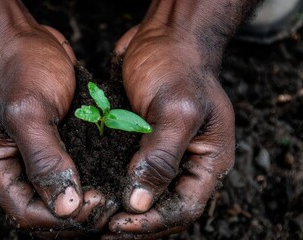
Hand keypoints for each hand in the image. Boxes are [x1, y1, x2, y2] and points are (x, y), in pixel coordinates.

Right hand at [0, 10, 116, 233]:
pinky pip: (68, 175)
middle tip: (111, 202)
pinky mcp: (50, 146)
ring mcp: (31, 159)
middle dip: (77, 215)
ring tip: (115, 194)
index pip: (28, 214)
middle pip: (44, 212)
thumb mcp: (28, 110)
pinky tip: (111, 176)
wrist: (22, 38)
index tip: (98, 205)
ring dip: (85, 202)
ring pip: (58, 197)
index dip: (63, 219)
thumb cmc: (18, 67)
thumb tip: (65, 207)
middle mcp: (12, 169)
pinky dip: (88, 181)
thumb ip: (44, 158)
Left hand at [103, 6, 236, 238]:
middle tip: (104, 230)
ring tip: (96, 219)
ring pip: (147, 197)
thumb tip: (140, 202)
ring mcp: (165, 154)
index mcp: (208, 160)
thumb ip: (161, 156)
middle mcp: (187, 163)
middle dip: (137, 223)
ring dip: (124, 211)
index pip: (184, 208)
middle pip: (165, 209)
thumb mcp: (176, 108)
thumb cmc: (178, 66)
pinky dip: (115, 188)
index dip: (153, 223)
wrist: (164, 37)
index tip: (120, 224)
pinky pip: (131, 175)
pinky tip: (95, 192)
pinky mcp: (143, 144)